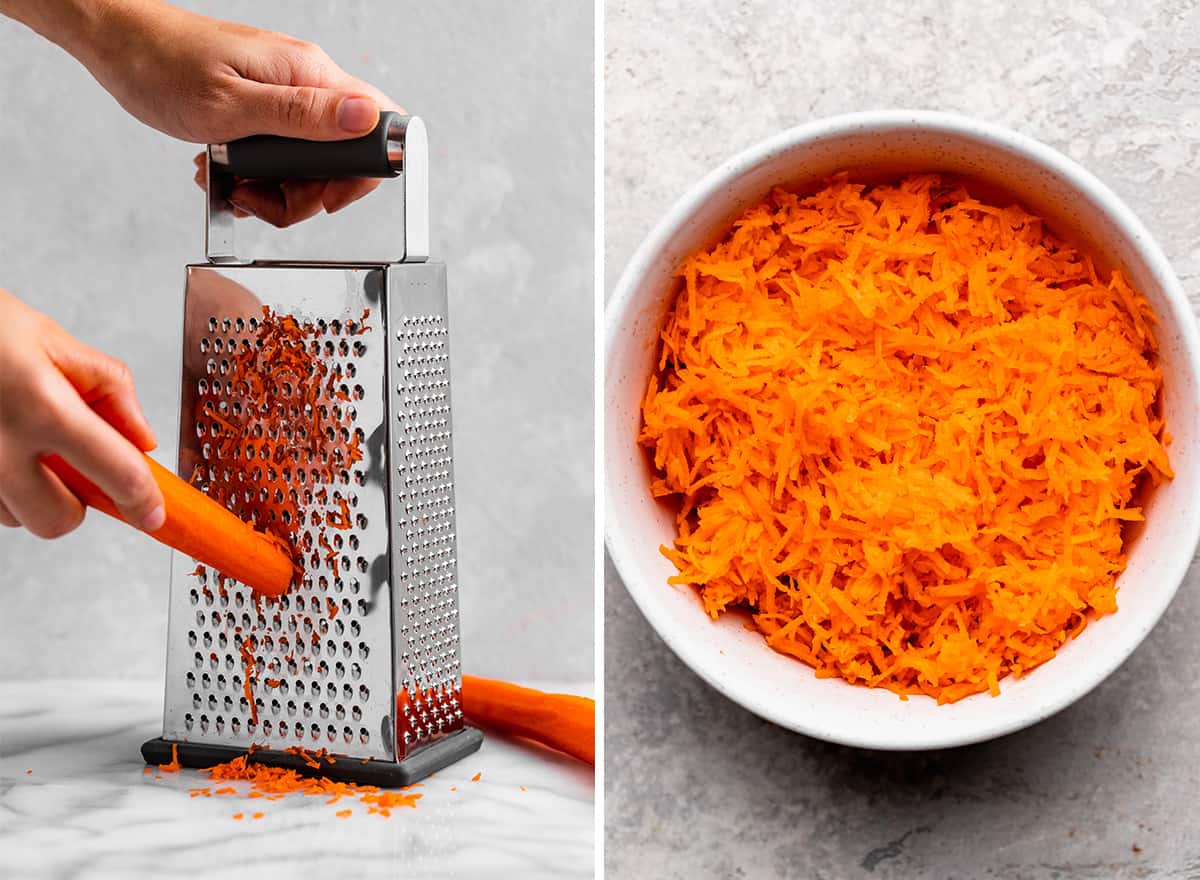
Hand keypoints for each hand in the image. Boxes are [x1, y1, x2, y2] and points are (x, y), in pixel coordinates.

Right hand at [0, 290, 163, 537]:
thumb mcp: (53, 341)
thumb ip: (109, 391)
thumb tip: (141, 439)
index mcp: (42, 408)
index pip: (117, 474)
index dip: (144, 502)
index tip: (153, 514)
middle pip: (57, 521)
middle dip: (76, 504)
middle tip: (74, 468)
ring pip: (14, 517)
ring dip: (30, 494)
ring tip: (20, 442)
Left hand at [3, 0, 402, 226]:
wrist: (119, 44)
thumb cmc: (163, 66)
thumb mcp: (232, 105)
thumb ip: (303, 116)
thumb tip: (367, 119)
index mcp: (310, 74)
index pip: (377, 125)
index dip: (363, 174)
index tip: (325, 197)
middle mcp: (307, 81)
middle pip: (344, 157)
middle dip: (308, 193)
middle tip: (263, 199)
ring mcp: (288, 94)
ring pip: (312, 163)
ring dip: (278, 189)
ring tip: (235, 188)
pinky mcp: (267, 105)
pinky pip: (284, 153)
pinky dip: (260, 175)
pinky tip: (229, 175)